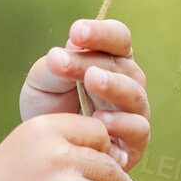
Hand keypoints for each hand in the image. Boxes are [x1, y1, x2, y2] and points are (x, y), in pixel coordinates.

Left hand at [19, 18, 151, 171]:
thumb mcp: (42, 82)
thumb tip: (62, 52)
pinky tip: (99, 121)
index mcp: (111, 59)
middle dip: (96, 61)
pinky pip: (138, 130)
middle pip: (124, 66)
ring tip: (91, 81)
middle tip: (70, 60)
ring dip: (115, 86)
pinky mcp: (134, 142)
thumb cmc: (49, 107)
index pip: (117, 37)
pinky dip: (122, 124)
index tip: (75, 32)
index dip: (100, 33)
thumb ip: (54, 66)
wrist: (47, 148)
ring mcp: (134, 113)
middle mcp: (128, 83)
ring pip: (135, 95)